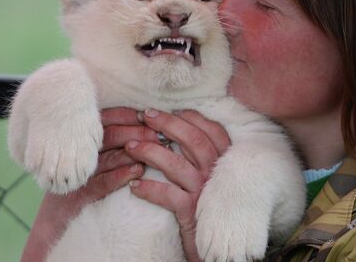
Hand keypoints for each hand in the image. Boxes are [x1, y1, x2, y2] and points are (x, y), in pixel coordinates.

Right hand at [20, 108, 147, 261]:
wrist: (53, 225)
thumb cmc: (79, 188)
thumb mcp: (90, 161)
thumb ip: (110, 144)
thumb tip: (144, 127)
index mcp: (79, 142)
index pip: (103, 120)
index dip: (125, 115)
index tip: (147, 115)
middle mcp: (75, 155)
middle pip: (107, 135)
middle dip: (135, 131)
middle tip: (157, 133)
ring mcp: (74, 176)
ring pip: (106, 157)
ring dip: (133, 151)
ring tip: (154, 149)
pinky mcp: (76, 197)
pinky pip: (99, 184)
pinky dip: (119, 176)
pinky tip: (137, 171)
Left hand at [119, 108, 230, 261]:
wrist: (215, 244)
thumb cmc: (208, 204)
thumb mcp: (210, 175)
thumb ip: (200, 154)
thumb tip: (178, 128)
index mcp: (225, 161)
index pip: (212, 130)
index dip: (190, 117)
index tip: (168, 110)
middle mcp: (218, 173)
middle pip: (194, 140)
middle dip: (167, 124)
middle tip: (144, 115)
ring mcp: (205, 192)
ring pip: (177, 165)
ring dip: (151, 152)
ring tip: (130, 147)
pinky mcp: (193, 212)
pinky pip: (169, 196)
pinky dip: (150, 189)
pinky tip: (134, 187)